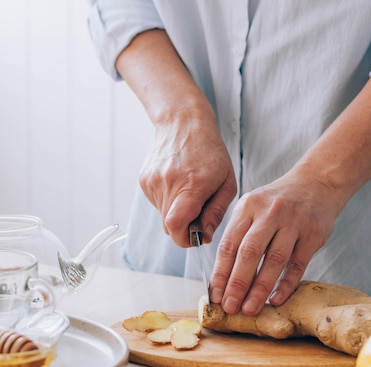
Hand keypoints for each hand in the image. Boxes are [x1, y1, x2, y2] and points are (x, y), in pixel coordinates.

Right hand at [138, 108, 236, 247]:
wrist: (183, 124)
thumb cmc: (210, 152)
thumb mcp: (227, 183)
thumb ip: (216, 213)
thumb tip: (205, 237)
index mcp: (192, 186)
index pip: (176, 226)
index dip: (184, 239)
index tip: (196, 237)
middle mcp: (168, 184)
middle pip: (169, 226)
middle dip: (184, 227)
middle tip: (198, 212)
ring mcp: (152, 182)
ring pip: (163, 215)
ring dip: (176, 211)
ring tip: (187, 190)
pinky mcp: (144, 180)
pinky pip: (156, 203)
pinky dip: (168, 200)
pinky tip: (177, 182)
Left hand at [209, 170, 339, 315]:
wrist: (316, 183)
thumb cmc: (276, 203)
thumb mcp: (251, 208)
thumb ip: (237, 234)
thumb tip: (222, 276)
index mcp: (247, 208)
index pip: (229, 245)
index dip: (221, 272)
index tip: (215, 295)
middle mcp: (268, 214)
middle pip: (248, 253)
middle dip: (237, 283)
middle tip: (230, 307)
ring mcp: (293, 223)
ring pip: (274, 259)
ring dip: (260, 287)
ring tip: (250, 308)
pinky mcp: (313, 234)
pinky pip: (298, 263)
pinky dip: (286, 283)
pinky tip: (275, 299)